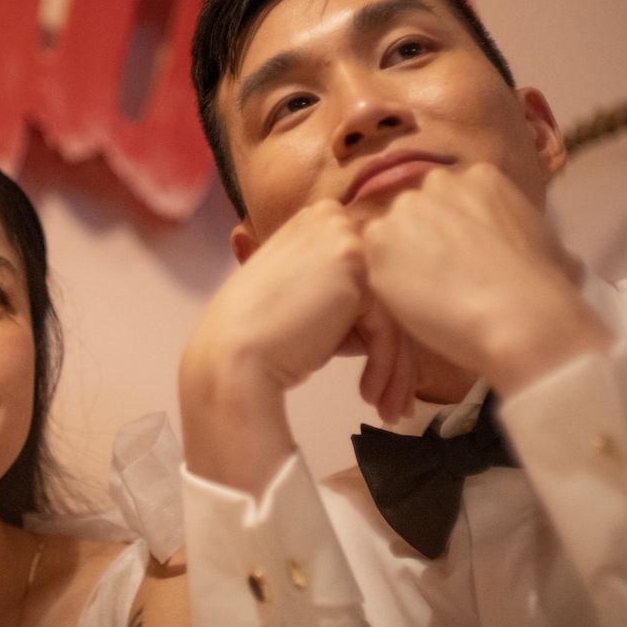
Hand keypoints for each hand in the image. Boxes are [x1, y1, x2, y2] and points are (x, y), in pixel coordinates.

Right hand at [182, 200, 414, 489]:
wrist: (232, 359)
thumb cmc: (256, 338)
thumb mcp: (298, 296)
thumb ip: (334, 292)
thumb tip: (379, 323)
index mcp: (315, 220)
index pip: (366, 276)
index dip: (374, 328)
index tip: (376, 371)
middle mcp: (330, 217)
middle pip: (386, 290)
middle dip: (395, 351)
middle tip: (394, 400)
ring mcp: (343, 238)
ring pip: (392, 311)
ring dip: (395, 367)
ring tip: (388, 409)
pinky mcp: (353, 268)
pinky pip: (388, 325)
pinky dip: (385, 366)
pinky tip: (369, 395)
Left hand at [357, 162, 611, 395]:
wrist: (520, 314)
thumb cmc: (545, 287)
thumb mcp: (551, 244)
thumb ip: (529, 236)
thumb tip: (555, 256)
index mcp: (482, 176)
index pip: (450, 199)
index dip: (452, 233)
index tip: (461, 259)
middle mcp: (439, 182)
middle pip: (416, 211)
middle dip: (423, 241)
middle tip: (440, 278)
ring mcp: (405, 209)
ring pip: (391, 235)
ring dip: (401, 262)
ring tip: (427, 296)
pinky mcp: (380, 241)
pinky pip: (373, 262)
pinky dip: (386, 284)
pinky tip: (412, 304)